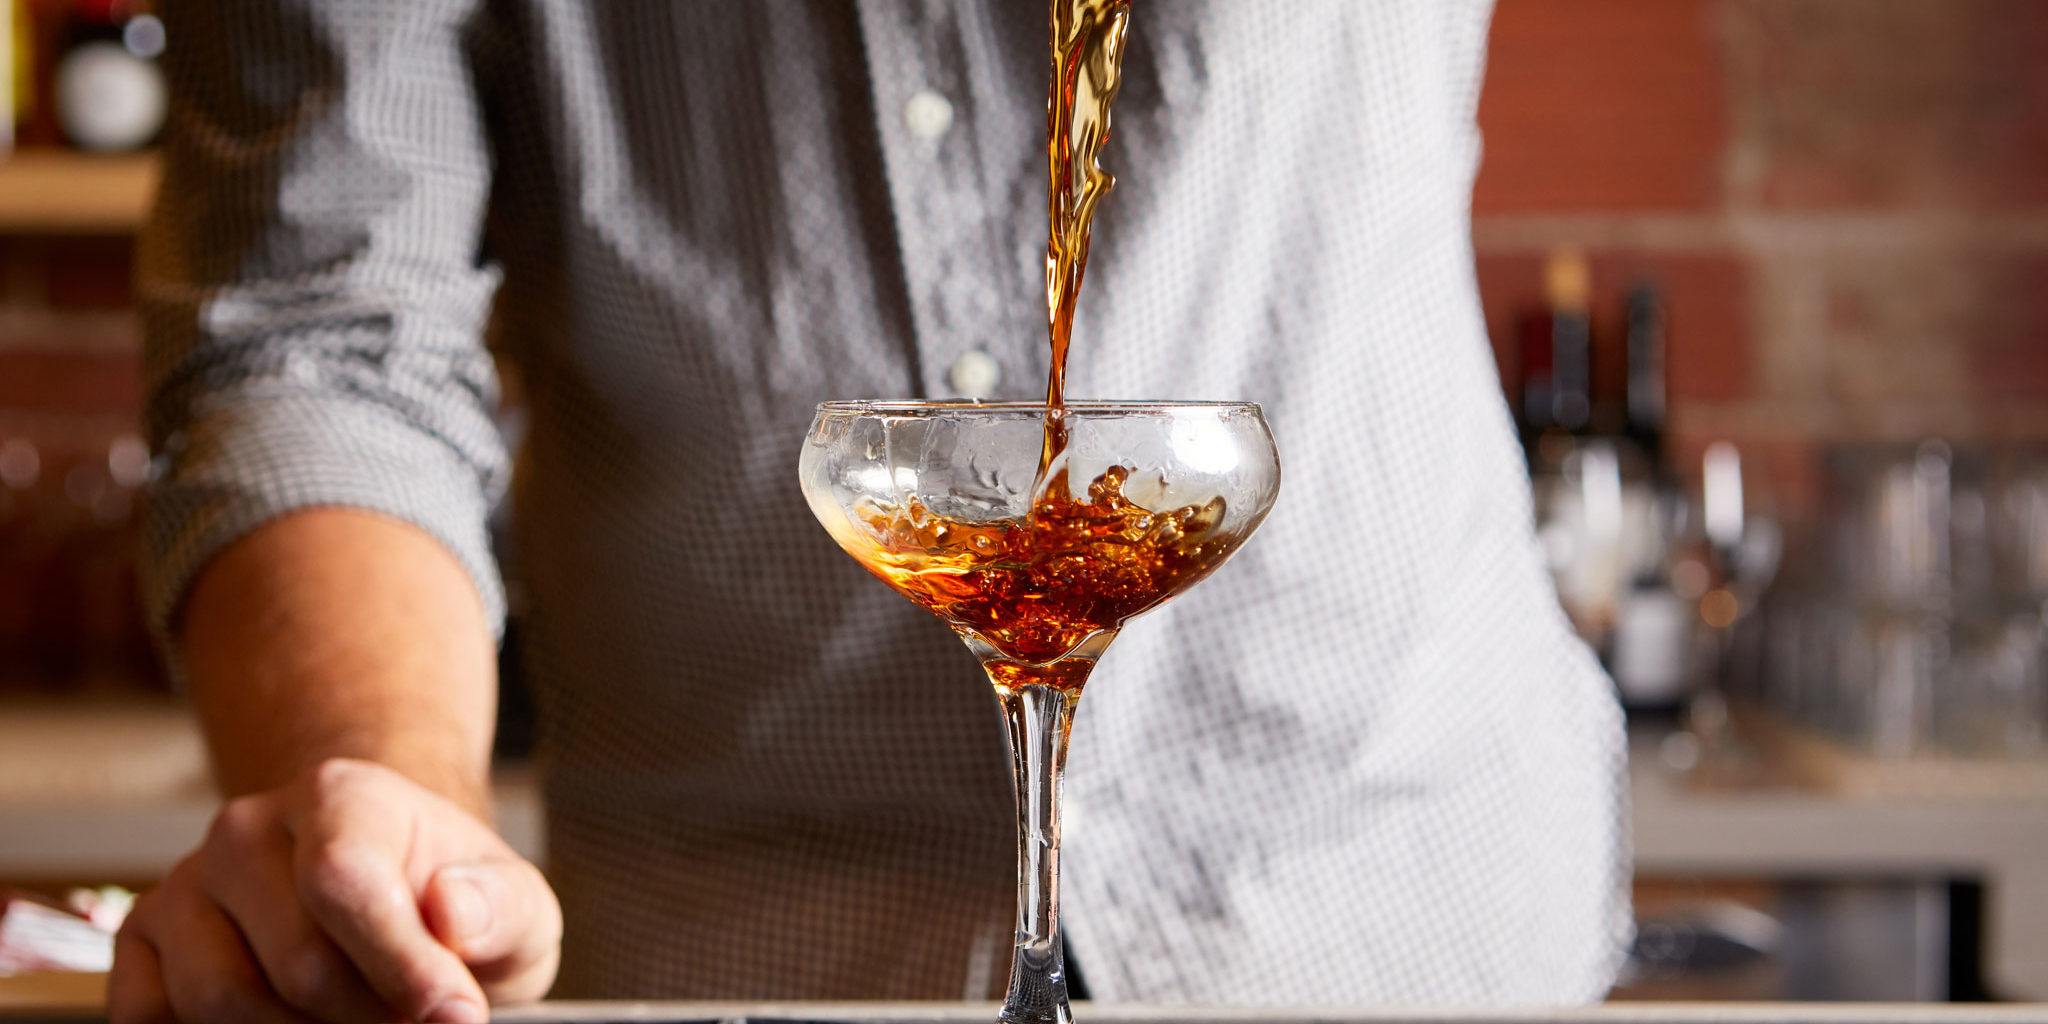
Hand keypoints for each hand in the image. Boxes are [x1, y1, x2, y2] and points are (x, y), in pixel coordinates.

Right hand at [108, 758, 560, 1022]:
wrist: (392, 894)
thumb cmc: (454, 904)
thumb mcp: (514, 905)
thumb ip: (500, 907)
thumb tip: (451, 910)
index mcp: (340, 796)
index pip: (342, 882)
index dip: (401, 965)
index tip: (454, 1013)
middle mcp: (246, 830)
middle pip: (296, 965)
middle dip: (369, 1016)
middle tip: (409, 1017)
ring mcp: (186, 886)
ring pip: (221, 1003)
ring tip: (358, 1019)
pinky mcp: (143, 943)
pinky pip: (155, 1019)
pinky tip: (286, 1022)